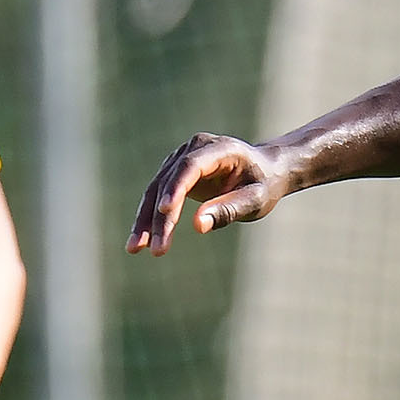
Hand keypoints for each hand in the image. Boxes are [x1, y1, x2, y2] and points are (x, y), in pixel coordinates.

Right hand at [129, 133, 291, 253]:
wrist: (264, 171)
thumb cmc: (263, 185)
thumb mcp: (255, 200)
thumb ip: (228, 209)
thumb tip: (198, 225)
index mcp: (219, 149)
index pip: (191, 166)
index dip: (176, 188)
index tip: (164, 211)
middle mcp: (194, 149)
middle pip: (169, 182)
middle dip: (160, 217)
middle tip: (158, 249)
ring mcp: (180, 159)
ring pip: (156, 190)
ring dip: (145, 220)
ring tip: (135, 249)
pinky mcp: (174, 173)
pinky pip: (156, 196)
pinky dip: (148, 219)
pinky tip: (140, 242)